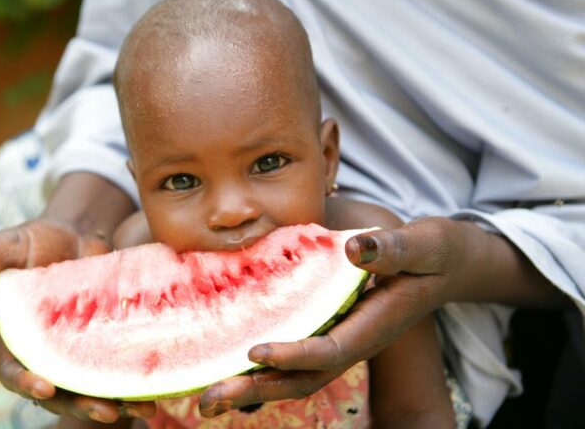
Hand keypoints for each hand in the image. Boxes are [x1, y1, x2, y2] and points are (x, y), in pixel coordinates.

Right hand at [0, 218, 155, 421]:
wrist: (81, 236)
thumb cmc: (38, 242)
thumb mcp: (13, 244)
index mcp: (17, 341)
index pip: (14, 373)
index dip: (26, 384)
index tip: (45, 387)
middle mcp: (49, 357)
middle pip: (61, 395)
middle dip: (81, 405)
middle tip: (105, 412)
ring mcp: (81, 357)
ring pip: (94, 391)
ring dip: (117, 404)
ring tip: (144, 410)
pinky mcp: (109, 350)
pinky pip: (121, 375)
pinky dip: (139, 386)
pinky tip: (160, 391)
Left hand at [198, 216, 531, 415]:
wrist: (441, 266)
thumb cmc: (431, 254)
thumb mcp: (421, 246)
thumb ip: (392, 250)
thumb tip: (355, 250)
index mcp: (373, 327)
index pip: (330, 351)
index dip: (294, 356)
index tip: (255, 353)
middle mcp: (352, 341)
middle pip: (304, 379)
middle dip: (258, 391)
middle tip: (208, 401)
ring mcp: (339, 339)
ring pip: (294, 375)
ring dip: (252, 389)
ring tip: (206, 398)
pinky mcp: (328, 329)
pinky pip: (293, 356)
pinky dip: (262, 368)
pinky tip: (225, 364)